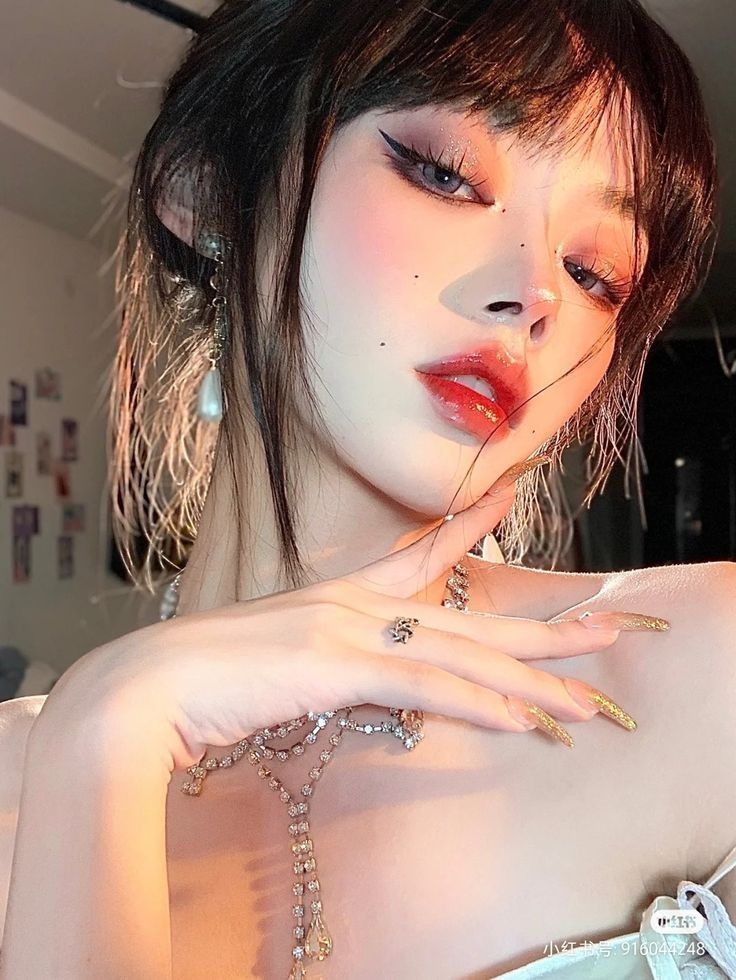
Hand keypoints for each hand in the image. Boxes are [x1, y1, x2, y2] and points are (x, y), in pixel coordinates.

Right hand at [51, 455, 656, 769]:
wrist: (144, 687)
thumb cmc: (200, 680)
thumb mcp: (278, 667)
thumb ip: (327, 668)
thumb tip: (364, 684)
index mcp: (339, 597)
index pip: (420, 553)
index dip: (468, 523)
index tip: (508, 491)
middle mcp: (353, 603)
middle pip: (468, 617)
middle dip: (544, 629)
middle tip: (611, 628)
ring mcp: (348, 628)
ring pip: (461, 654)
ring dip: (530, 682)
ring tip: (589, 701)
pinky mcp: (336, 663)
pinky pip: (425, 684)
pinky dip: (479, 704)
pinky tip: (526, 720)